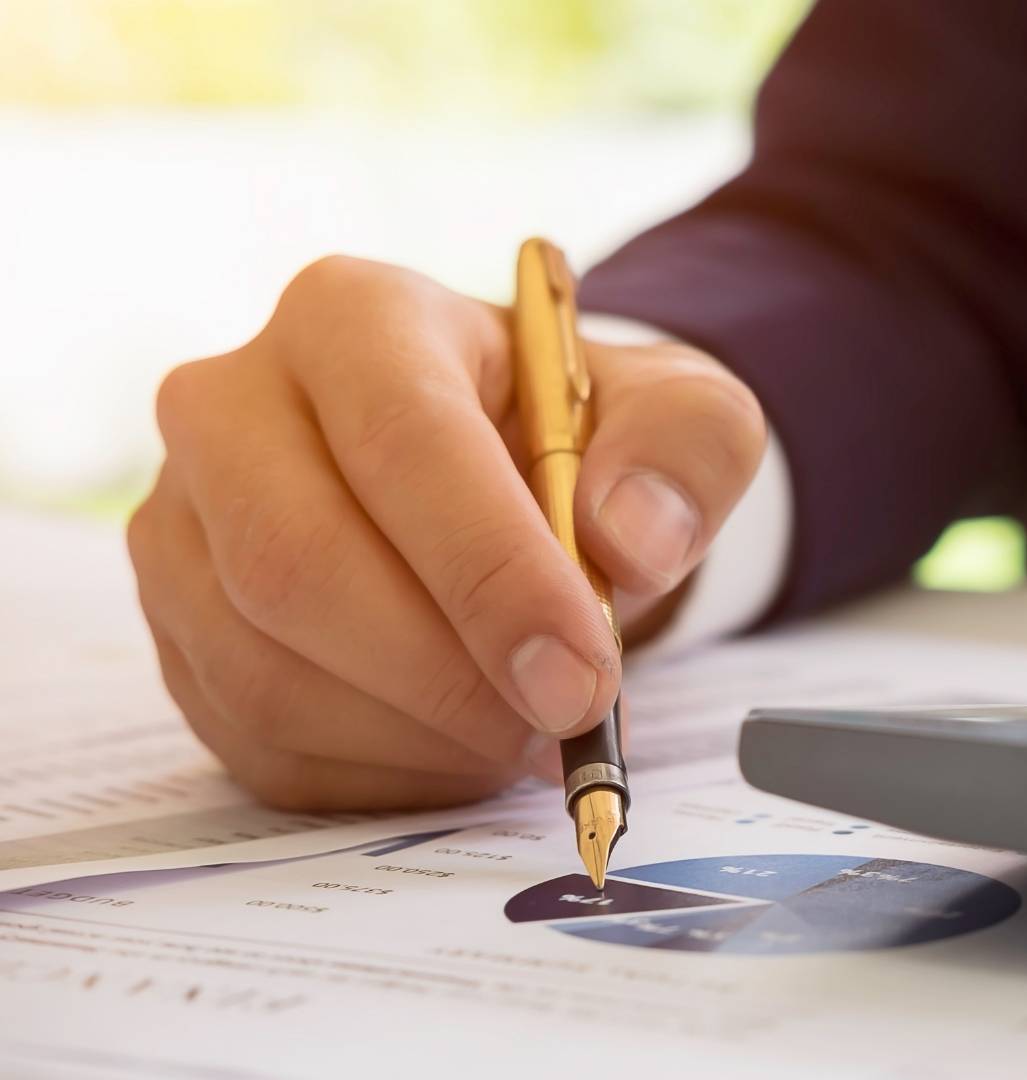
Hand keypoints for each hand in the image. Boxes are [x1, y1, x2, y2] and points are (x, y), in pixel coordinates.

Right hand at [129, 257, 765, 808]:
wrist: (517, 478)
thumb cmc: (589, 440)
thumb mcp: (682, 414)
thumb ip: (687, 453)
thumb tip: (630, 538)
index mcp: (354, 316)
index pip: (402, 441)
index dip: (492, 573)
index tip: (582, 675)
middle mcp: (232, 404)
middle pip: (295, 563)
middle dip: (445, 676)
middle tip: (561, 726)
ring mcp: (182, 525)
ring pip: (265, 669)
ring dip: (418, 736)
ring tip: (526, 735)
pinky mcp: (178, 632)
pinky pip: (258, 740)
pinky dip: (380, 773)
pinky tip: (462, 746)